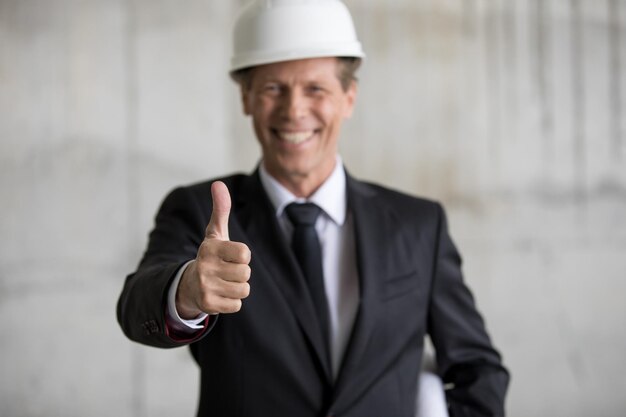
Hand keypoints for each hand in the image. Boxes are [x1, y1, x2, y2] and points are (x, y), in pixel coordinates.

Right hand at [176, 181, 251, 317]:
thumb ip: (221, 209)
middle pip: (246, 273)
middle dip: (241, 273)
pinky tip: (220, 294)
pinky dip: (232, 302)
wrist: (188, 285)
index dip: (242, 256)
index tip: (230, 256)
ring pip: (243, 290)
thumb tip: (218, 184)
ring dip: (237, 288)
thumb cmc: (210, 256)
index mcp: (210, 247)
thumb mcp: (215, 233)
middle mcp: (205, 266)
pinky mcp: (207, 304)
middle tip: (227, 271)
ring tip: (223, 283)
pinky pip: (237, 305)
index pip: (245, 253)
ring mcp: (205, 286)